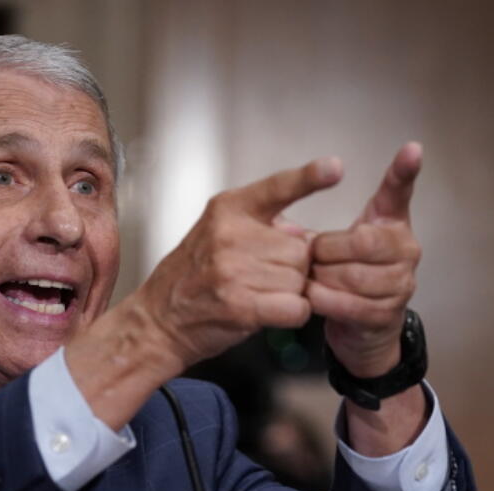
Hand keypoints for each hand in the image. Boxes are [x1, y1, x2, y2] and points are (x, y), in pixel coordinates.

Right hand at [137, 158, 342, 368]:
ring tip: (257, 295)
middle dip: (292, 267)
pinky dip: (292, 314)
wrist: (159, 320)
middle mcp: (231, 234)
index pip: (277, 187)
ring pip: (299, 279)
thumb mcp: (219, 232)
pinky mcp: (241, 305)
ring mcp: (234, 270)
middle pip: (300, 249)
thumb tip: (303, 236)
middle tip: (261, 277)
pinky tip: (269, 312)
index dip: (309, 177)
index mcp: (229, 209)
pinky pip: (296, 307)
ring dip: (289, 292)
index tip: (334, 168)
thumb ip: (263, 226)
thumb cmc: (193, 277)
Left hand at [307, 143, 422, 377]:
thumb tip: (286, 223)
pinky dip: (324, 300)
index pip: (400, 193)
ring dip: (322, 278)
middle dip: (328, 251)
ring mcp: (401, 284)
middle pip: (363, 241)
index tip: (411, 148)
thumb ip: (326, 228)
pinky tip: (312, 297)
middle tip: (312, 258)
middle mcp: (406, 250)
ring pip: (354, 275)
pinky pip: (350, 303)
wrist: (361, 329)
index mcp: (392, 224)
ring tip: (311, 279)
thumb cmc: (345, 277)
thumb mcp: (338, 246)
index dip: (405, 172)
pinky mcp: (387, 314)